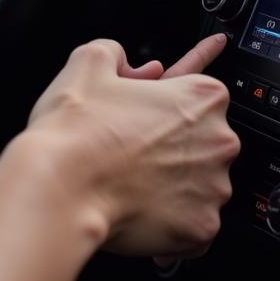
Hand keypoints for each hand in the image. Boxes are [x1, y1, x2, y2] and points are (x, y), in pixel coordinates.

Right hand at [22, 34, 239, 259]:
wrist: (60, 189)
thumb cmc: (76, 131)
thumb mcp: (89, 62)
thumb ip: (115, 52)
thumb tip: (125, 65)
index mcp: (202, 97)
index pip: (199, 91)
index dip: (169, 100)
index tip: (159, 111)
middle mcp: (219, 141)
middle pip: (204, 141)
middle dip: (174, 145)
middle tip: (134, 150)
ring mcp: (214, 187)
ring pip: (201, 185)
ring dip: (175, 184)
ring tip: (132, 184)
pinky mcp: (201, 228)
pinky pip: (195, 225)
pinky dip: (173, 222)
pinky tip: (143, 213)